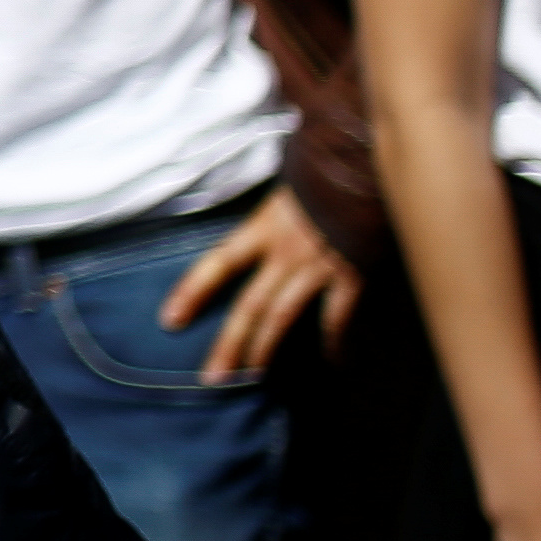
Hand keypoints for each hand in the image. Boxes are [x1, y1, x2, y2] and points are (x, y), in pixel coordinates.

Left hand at [160, 186, 358, 381]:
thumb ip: (270, 217)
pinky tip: (332, 361)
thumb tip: (255, 234)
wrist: (371, 163)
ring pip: (282, 316)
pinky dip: (334, 342)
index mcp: (263, 225)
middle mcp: (285, 249)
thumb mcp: (287, 188)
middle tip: (212, 378)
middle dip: (229, 344)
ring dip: (266, 349)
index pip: (217, 261)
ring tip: (252, 377)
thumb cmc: (326, 173)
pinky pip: (337, 317)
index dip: (192, 292)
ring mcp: (318, 264)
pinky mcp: (352, 274)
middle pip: (249, 304)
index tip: (169, 321)